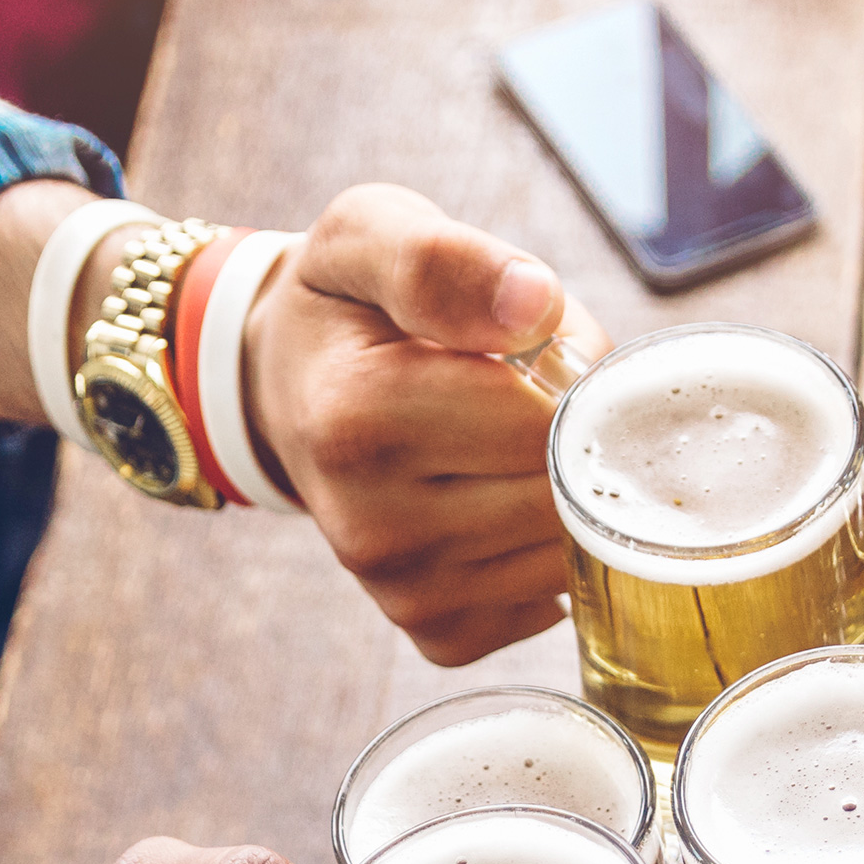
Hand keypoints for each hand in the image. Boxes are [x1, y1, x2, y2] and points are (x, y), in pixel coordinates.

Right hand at [250, 186, 611, 664]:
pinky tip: (497, 500)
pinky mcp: (432, 629)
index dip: (576, 379)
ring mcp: (399, 586)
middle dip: (577, 439)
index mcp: (359, 415)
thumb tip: (533, 304)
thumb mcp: (374, 234)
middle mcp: (370, 520)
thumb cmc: (347, 307)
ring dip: (566, 496)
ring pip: (566, 553)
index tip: (540, 351)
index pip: (546, 423)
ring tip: (505, 444)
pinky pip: (544, 602)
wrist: (286, 387)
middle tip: (525, 395)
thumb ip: (447, 259)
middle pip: (563, 494)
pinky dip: (542, 550)